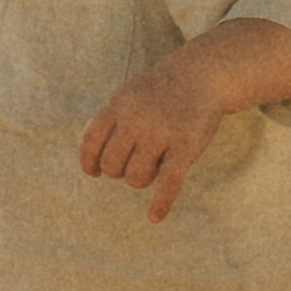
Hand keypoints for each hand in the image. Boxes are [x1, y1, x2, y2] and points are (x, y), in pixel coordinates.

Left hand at [79, 53, 225, 224]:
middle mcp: (135, 119)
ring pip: (136, 177)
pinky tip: (154, 217)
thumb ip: (108, 122)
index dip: (89, 162)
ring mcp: (161, 133)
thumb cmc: (159, 90)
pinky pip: (168, 182)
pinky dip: (160, 203)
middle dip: (121, 171)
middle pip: (112, 166)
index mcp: (117, 106)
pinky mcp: (185, 146)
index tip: (94, 172)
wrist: (202, 73)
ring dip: (142, 179)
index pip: (89, 143)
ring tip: (154, 165)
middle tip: (137, 160)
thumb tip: (89, 158)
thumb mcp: (128, 95)